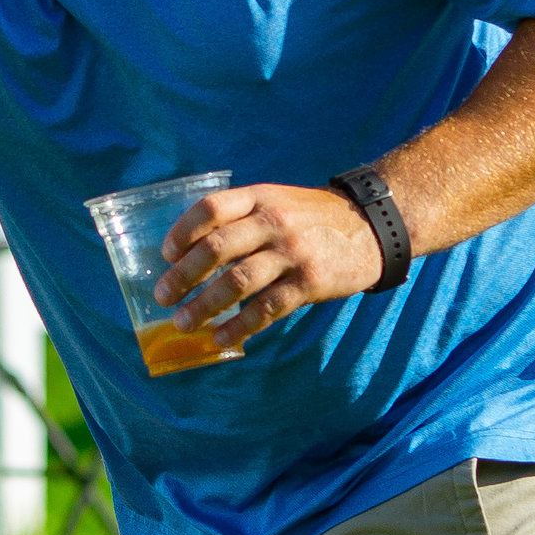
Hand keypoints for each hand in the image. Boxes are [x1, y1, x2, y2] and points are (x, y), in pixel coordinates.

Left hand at [158, 180, 384, 340]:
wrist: (371, 228)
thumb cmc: (313, 218)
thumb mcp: (278, 201)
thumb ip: (242, 218)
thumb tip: (192, 253)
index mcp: (261, 197)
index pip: (211, 208)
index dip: (183, 232)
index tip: (166, 254)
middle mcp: (274, 221)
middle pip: (217, 248)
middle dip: (183, 276)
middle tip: (163, 296)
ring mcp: (292, 252)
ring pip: (237, 282)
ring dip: (204, 306)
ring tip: (183, 322)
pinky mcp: (309, 282)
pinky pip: (266, 309)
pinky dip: (239, 326)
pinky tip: (221, 337)